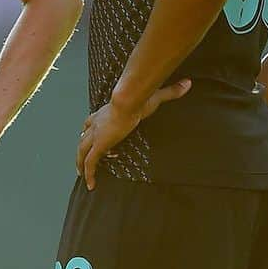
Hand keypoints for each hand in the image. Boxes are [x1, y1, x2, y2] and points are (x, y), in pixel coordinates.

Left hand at [76, 79, 190, 189]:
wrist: (128, 100)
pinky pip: (90, 163)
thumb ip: (170, 91)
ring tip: (82, 174)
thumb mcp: (155, 96)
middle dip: (82, 147)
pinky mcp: (99, 145)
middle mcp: (97, 123)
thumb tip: (187, 84)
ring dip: (80, 162)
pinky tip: (90, 185)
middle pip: (83, 137)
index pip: (91, 121)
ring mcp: (96, 135)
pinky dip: (89, 174)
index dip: (90, 129)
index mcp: (105, 112)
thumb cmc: (139, 98)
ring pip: (81, 151)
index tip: (88, 134)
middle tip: (82, 158)